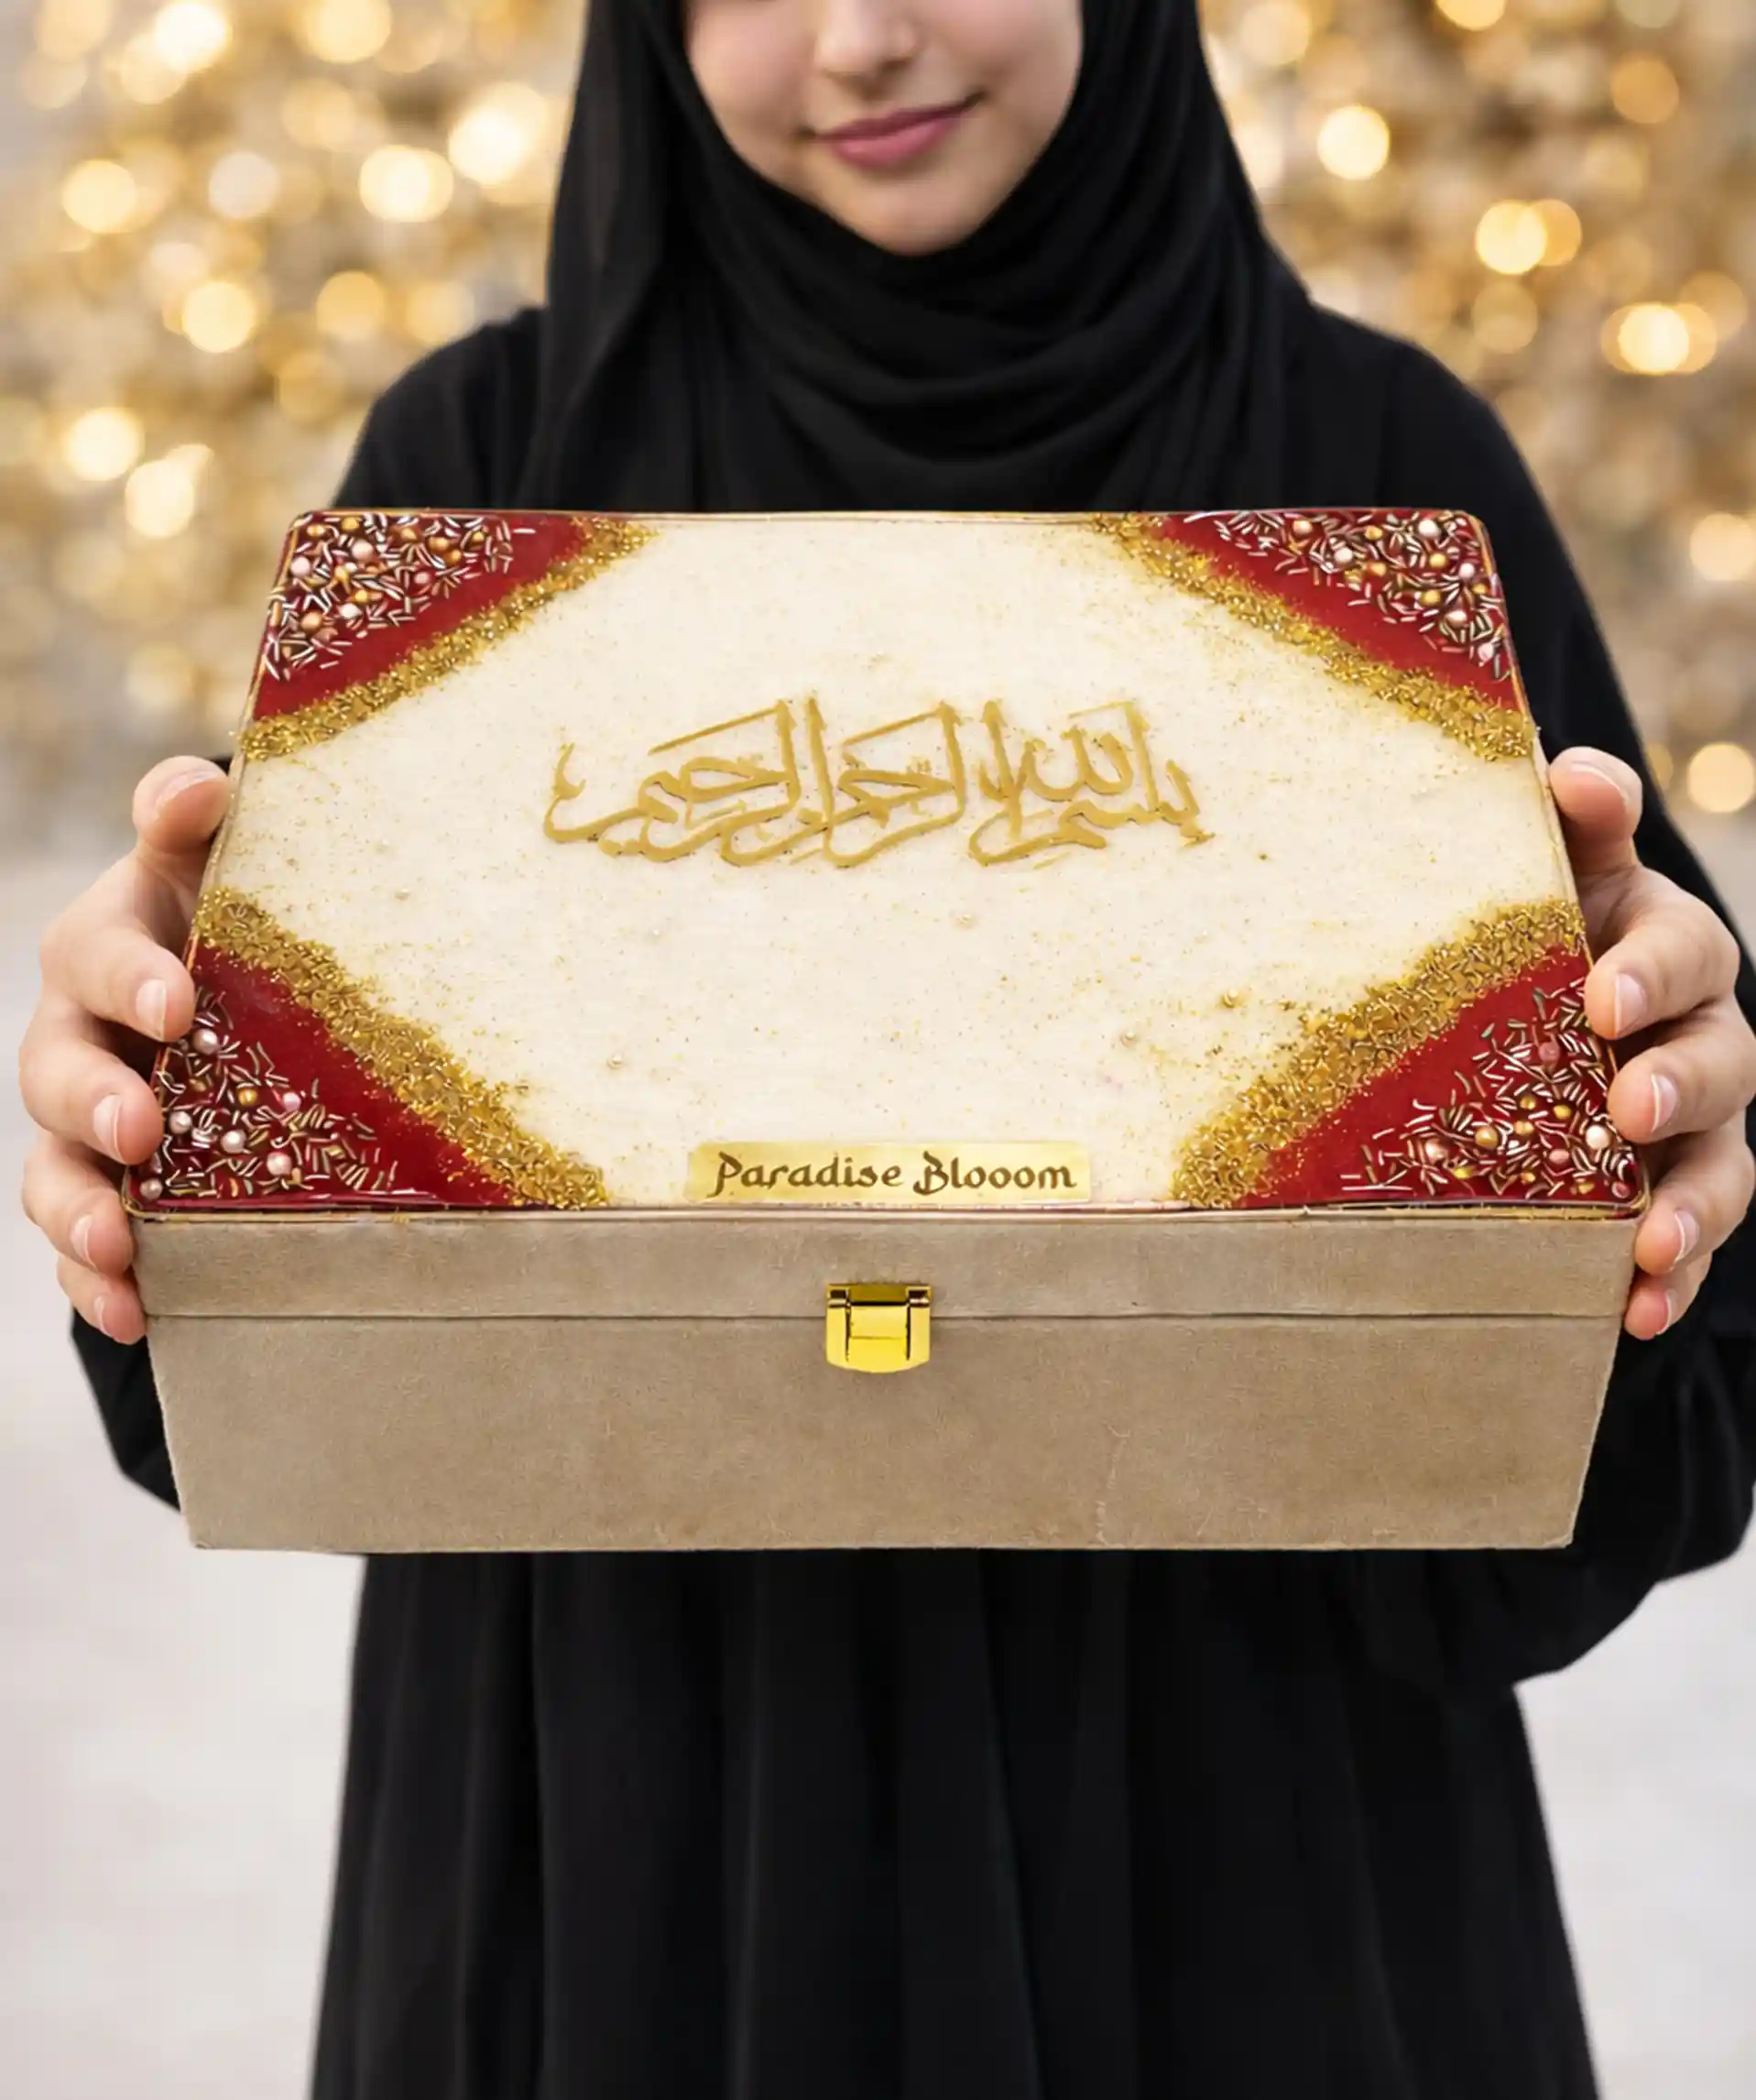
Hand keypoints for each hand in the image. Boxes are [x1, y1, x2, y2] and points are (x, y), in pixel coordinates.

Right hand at [18, 757, 229, 1345]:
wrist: (246, 993)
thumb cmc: (236, 922)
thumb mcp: (220, 863)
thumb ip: (195, 818)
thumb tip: (199, 783)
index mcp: (104, 951)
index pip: (99, 956)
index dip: (130, 978)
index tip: (180, 1003)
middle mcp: (77, 1039)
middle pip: (58, 1073)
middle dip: (96, 1101)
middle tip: (142, 1126)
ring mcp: (84, 1126)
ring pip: (56, 1170)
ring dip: (80, 1210)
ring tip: (119, 1244)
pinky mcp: (106, 1194)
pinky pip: (80, 1245)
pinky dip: (95, 1282)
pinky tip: (134, 1312)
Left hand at [1551, 747, 1755, 1339]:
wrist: (1507, 1015)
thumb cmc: (1518, 932)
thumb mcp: (1538, 875)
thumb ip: (1561, 828)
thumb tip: (1568, 773)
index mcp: (1662, 948)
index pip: (1682, 948)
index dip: (1651, 969)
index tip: (1601, 998)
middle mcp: (1697, 1034)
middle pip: (1720, 1058)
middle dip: (1679, 1085)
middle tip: (1628, 1109)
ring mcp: (1694, 1125)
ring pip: (1722, 1164)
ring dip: (1692, 1203)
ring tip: (1649, 1240)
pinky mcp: (1669, 1197)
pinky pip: (1687, 1244)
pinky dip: (1668, 1280)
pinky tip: (1632, 1311)